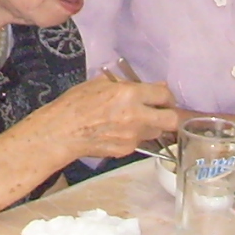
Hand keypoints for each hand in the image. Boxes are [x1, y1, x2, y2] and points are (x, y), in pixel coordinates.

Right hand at [34, 74, 181, 161]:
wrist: (63, 131)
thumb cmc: (77, 102)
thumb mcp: (100, 83)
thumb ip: (128, 83)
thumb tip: (153, 85)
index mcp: (130, 94)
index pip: (164, 94)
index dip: (166, 95)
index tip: (161, 96)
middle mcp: (136, 116)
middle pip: (172, 119)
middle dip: (170, 114)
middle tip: (160, 111)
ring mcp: (133, 136)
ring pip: (157, 132)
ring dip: (152, 125)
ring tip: (135, 121)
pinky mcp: (127, 150)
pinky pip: (140, 142)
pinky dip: (135, 136)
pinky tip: (119, 131)